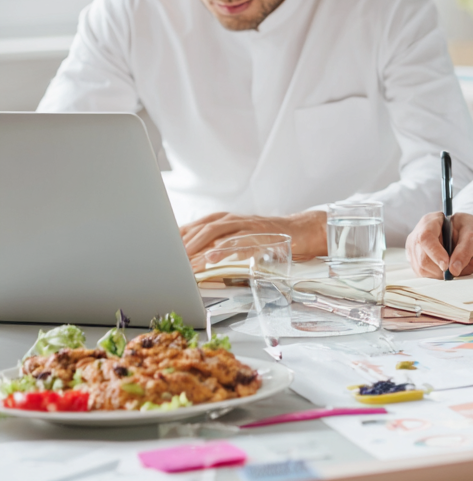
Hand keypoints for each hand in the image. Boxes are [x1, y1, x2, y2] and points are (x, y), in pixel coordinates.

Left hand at [181, 210, 326, 267]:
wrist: (301, 230)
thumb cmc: (268, 237)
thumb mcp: (240, 238)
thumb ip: (219, 245)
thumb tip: (194, 259)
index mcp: (226, 219)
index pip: (195, 225)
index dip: (178, 236)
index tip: (162, 248)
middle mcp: (234, 219)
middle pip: (203, 227)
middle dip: (184, 243)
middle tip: (169, 258)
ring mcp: (247, 226)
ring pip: (217, 233)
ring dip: (199, 247)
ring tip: (185, 260)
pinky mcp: (260, 235)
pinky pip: (239, 242)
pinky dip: (224, 250)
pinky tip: (212, 258)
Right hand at [408, 212, 472, 278]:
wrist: (462, 232)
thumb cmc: (466, 228)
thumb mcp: (472, 234)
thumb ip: (465, 250)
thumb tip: (454, 270)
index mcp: (429, 222)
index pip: (425, 238)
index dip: (435, 253)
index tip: (447, 265)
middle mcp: (416, 235)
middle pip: (423, 258)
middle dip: (443, 269)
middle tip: (464, 268)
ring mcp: (413, 249)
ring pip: (423, 269)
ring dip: (442, 274)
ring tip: (459, 267)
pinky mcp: (415, 261)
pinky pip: (424, 274)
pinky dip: (439, 276)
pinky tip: (449, 268)